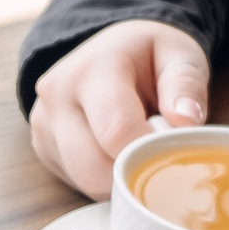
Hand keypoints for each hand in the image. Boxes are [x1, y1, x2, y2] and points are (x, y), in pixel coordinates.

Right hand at [27, 19, 211, 198]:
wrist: (109, 47)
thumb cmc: (147, 54)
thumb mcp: (178, 53)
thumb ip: (185, 85)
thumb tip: (187, 122)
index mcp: (94, 69)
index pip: (117, 131)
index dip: (150, 154)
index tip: (174, 151)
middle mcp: (57, 96)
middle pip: (93, 168)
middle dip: (132, 172)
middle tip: (157, 155)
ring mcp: (43, 124)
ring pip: (84, 181)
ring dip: (117, 179)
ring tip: (135, 150)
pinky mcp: (41, 146)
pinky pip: (75, 182)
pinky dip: (102, 178)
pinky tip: (114, 153)